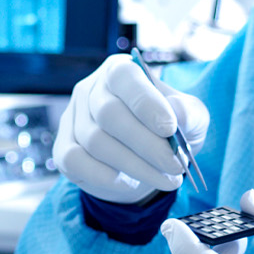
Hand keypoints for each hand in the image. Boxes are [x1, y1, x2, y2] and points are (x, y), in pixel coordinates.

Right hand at [54, 54, 208, 204]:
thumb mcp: (190, 117)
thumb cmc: (168, 130)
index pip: (124, 77)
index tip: (170, 129)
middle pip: (109, 114)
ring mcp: (73, 117)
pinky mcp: (63, 147)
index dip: (145, 102)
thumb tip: (177, 114)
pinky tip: (130, 183)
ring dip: (135, 166)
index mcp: (120, 70)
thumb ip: (189, 113)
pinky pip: (75, 161)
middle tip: (175, 166)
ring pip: (95, 142)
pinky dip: (105, 176)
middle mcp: (91, 89)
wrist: (147, 159)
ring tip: (166, 179)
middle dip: (146, 145)